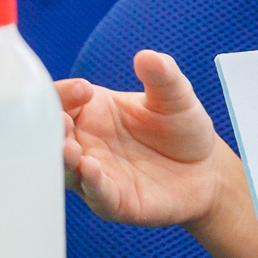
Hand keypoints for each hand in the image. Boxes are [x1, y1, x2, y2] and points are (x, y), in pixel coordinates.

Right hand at [57, 50, 232, 229]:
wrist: (206, 171)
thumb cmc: (181, 129)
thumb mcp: (176, 96)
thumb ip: (163, 76)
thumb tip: (148, 56)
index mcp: (91, 111)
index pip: (61, 99)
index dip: (64, 93)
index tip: (83, 90)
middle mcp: (85, 143)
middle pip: (52, 136)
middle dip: (52, 129)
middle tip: (60, 121)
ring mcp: (95, 173)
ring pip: (66, 169)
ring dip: (64, 160)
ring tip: (70, 149)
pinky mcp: (113, 201)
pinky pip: (95, 194)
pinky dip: (91, 183)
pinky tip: (91, 170)